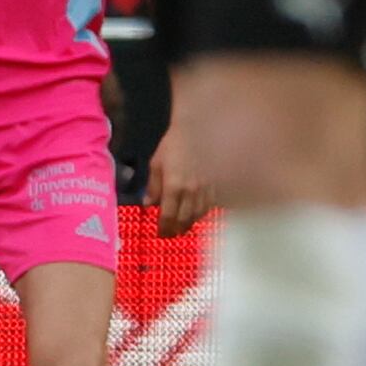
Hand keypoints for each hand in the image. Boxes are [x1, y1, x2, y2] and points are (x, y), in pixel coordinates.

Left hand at [148, 120, 213, 238]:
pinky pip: (211, 206)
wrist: (197, 131)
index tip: (160, 234)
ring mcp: (206, 189)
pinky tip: (197, 215)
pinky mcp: (217, 186)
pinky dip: (202, 214)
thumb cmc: (173, 145)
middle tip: (170, 234)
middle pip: (184, 219)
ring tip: (182, 227)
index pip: (168, 215)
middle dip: (176, 229)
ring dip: (190, 224)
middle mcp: (191, 191)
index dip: (164, 227)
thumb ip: (153, 186)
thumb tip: (148, 204)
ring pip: (199, 215)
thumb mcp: (156, 164)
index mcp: (174, 186)